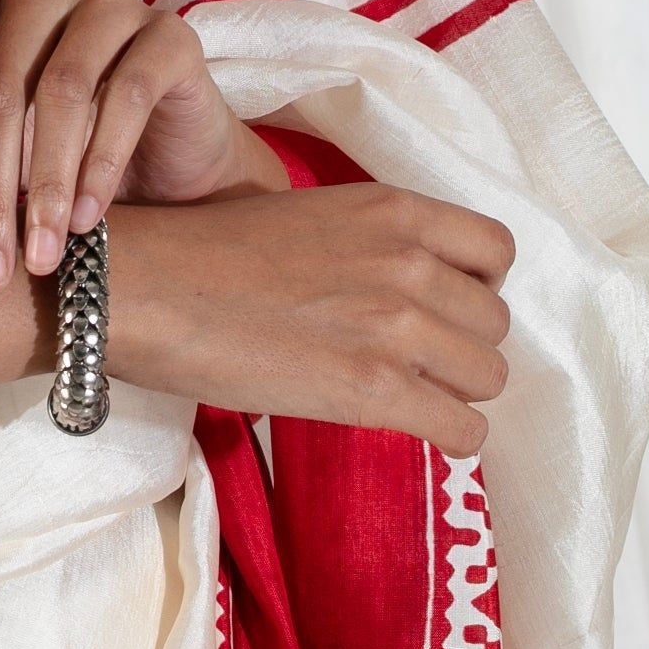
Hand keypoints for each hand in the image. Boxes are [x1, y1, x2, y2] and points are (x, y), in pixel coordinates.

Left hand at [0, 0, 287, 287]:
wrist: (163, 160)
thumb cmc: (51, 142)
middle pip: (2, 80)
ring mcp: (112, 0)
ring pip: (64, 87)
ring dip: (46, 183)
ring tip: (38, 256)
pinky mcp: (171, 35)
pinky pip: (130, 91)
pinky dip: (102, 163)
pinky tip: (84, 219)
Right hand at [110, 182, 515, 457]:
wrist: (151, 289)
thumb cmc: (209, 253)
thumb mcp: (310, 216)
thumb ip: (372, 243)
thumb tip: (405, 291)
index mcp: (393, 209)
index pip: (497, 251)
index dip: (478, 286)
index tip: (444, 306)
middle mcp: (409, 261)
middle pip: (495, 324)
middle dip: (462, 347)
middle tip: (414, 361)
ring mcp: (397, 326)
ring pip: (489, 377)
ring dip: (456, 392)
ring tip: (409, 396)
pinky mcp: (377, 389)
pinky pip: (466, 431)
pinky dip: (451, 438)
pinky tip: (417, 431)